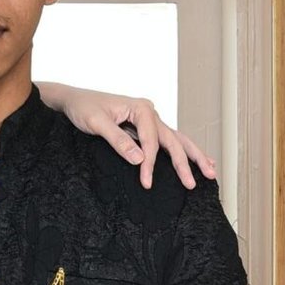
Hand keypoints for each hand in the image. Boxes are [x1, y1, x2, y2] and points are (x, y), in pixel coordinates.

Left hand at [40, 84, 216, 191]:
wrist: (73, 100)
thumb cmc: (83, 108)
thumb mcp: (96, 123)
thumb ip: (118, 140)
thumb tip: (140, 159)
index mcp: (141, 108)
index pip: (152, 140)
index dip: (151, 163)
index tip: (147, 182)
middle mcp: (149, 112)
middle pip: (172, 140)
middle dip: (185, 162)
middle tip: (192, 183)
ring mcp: (150, 120)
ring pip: (176, 139)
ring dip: (193, 155)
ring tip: (211, 171)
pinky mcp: (145, 128)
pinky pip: (167, 141)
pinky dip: (183, 151)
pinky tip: (199, 159)